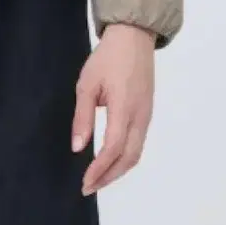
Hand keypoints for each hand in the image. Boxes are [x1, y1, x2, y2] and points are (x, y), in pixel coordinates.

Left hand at [72, 23, 154, 196]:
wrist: (134, 37)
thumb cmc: (107, 58)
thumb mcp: (87, 84)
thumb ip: (83, 116)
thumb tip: (78, 147)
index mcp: (124, 107)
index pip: (114, 148)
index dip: (99, 168)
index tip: (85, 181)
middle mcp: (140, 116)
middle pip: (129, 158)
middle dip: (109, 176)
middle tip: (89, 187)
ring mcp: (146, 115)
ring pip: (136, 153)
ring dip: (118, 170)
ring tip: (98, 178)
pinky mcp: (147, 112)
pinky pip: (139, 142)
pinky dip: (125, 157)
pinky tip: (111, 159)